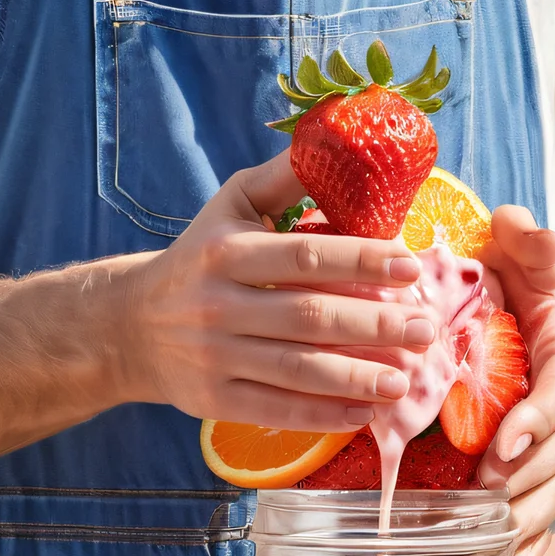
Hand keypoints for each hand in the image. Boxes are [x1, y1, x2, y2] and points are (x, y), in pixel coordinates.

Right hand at [114, 151, 434, 433]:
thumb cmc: (199, 257)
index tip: (411, 267)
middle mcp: (218, 304)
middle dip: (375, 325)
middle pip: (310, 317)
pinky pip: (276, 410)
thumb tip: (335, 139)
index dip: (362, 261)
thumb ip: (282, 178)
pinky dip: (323, 416)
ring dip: (358, 377)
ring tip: (406, 381)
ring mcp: (214, 356)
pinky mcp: (212, 399)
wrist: (129, 324)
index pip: (305, 256)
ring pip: (298, 370)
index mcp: (226, 251)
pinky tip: (365, 414)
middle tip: (426, 329)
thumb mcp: (230, 205)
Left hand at [475, 207, 554, 555]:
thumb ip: (526, 238)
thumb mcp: (533, 258)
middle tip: (480, 497)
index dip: (537, 419)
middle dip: (523, 481)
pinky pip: (546, 522)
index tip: (503, 443)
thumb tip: (515, 223)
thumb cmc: (536, 296)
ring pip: (554, 496)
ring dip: (521, 523)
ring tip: (480, 544)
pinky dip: (528, 552)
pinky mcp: (553, 480)